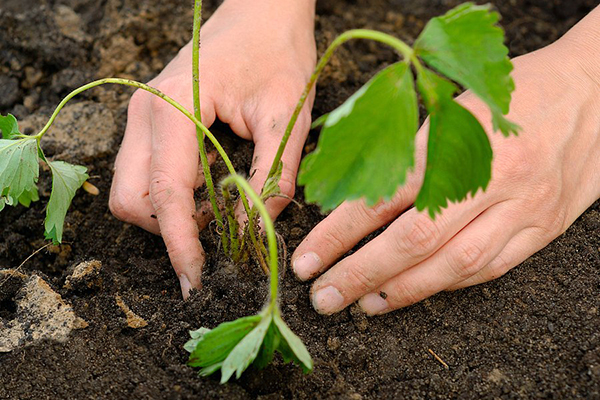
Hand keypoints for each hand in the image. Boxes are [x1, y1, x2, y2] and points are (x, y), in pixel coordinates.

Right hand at [109, 0, 315, 296]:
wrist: (262, 12)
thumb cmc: (278, 54)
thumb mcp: (287, 116)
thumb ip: (272, 177)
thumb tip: (255, 232)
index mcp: (174, 106)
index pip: (165, 193)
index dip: (179, 243)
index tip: (196, 279)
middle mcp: (146, 112)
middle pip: (130, 199)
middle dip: (167, 230)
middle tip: (215, 235)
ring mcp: (143, 115)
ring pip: (133, 189)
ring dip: (169, 214)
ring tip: (217, 208)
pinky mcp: (152, 121)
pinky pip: (146, 174)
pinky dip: (171, 195)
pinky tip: (208, 188)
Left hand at [292, 10, 599, 314]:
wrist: (599, 93)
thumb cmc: (515, 91)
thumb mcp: (455, 102)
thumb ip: (410, 147)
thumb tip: (353, 192)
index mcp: (460, 136)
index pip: (385, 195)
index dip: (340, 232)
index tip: (307, 258)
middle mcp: (493, 177)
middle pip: (415, 240)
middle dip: (361, 273)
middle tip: (323, 297)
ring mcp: (523, 207)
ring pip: (454, 265)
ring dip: (401, 291)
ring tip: (361, 304)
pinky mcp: (543, 228)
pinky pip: (490, 268)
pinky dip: (446, 286)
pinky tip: (414, 292)